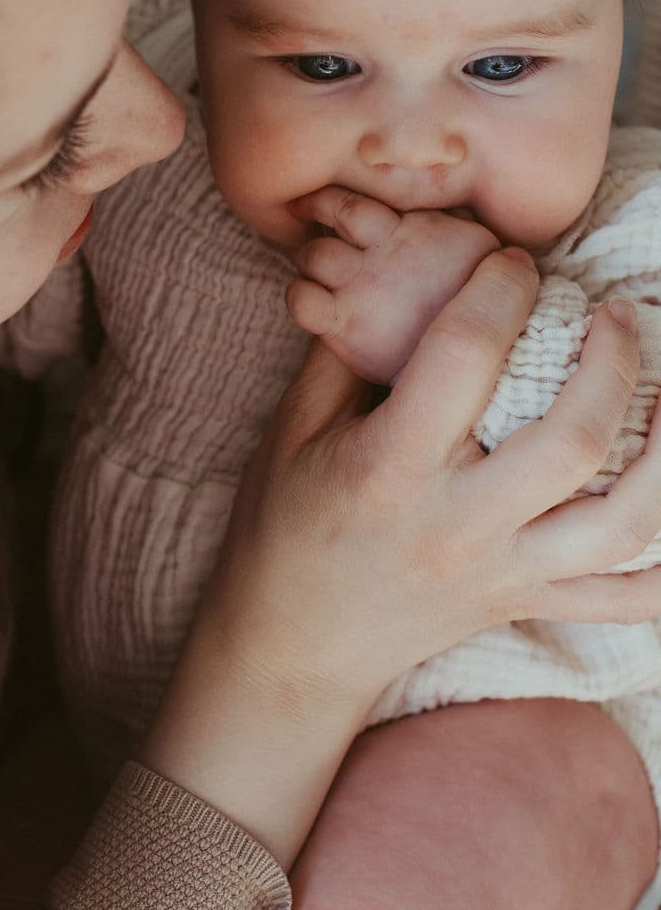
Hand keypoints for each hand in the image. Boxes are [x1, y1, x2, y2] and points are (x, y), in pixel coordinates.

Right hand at [142, 251, 660, 868]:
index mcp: (389, 469)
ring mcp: (503, 574)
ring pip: (625, 524)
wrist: (291, 648)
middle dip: (611, 361)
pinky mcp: (529, 605)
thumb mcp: (293, 428)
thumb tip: (402, 275)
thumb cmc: (284, 527)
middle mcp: (458, 526)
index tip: (511, 261)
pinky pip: (629, 597)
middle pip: (572, 441)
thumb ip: (346, 352)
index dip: (499, 290)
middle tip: (610, 311)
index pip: (463, 357)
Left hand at [287, 186, 499, 382]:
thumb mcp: (481, 244)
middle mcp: (383, 253)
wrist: (481, 350)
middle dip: (317, 219)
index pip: (355, 200)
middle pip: (331, 217)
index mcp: (413, 229)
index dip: (330, 199)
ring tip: (316, 267)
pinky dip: (298, 295)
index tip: (319, 202)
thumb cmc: (481, 296)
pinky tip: (308, 296)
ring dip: (308, 258)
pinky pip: (302, 301)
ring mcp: (362, 288)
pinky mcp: (347, 326)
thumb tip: (448, 191)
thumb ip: (456, 218)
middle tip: (315, 229)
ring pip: (313, 255)